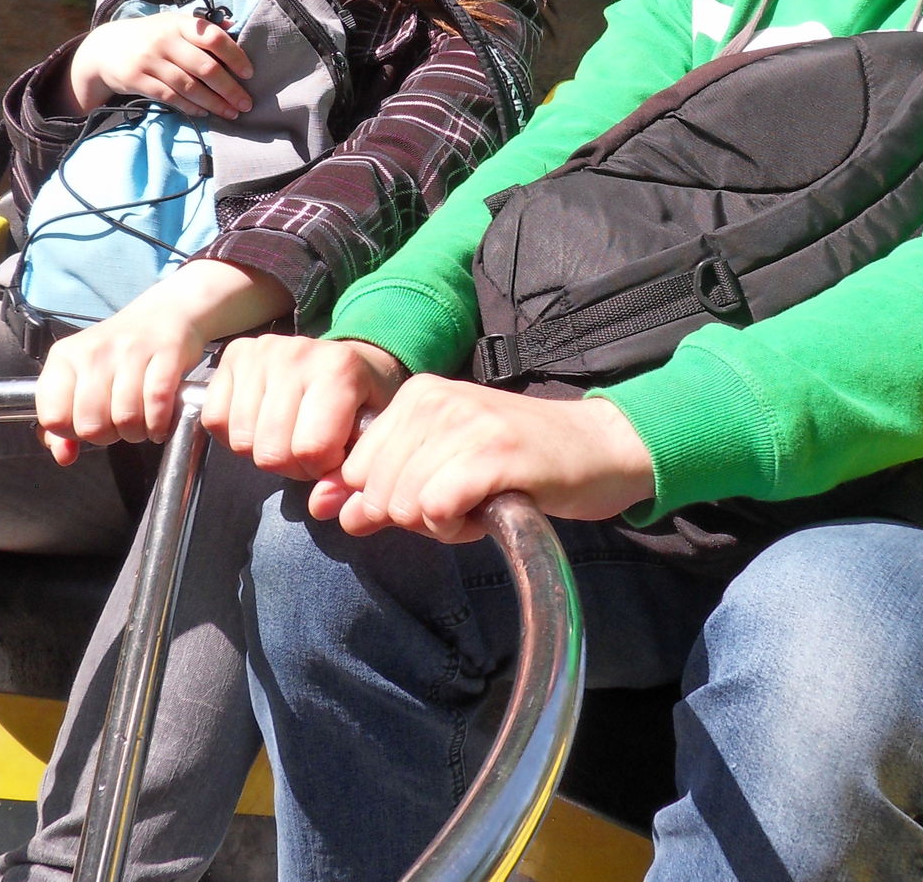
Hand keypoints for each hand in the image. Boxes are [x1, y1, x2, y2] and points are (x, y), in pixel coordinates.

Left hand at [35, 260, 292, 464]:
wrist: (165, 314)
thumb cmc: (119, 355)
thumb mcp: (81, 380)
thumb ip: (64, 421)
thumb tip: (64, 456)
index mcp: (64, 357)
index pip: (53, 417)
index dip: (71, 433)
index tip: (87, 425)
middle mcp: (94, 351)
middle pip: (91, 424)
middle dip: (108, 437)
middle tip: (118, 426)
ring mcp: (130, 350)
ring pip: (126, 418)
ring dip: (137, 433)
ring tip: (141, 425)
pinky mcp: (165, 352)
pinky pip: (157, 404)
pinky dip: (159, 425)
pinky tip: (160, 424)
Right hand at [67, 12, 253, 117]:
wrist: (105, 48)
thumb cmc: (152, 37)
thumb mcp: (173, 24)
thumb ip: (202, 28)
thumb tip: (234, 26)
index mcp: (179, 23)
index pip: (213, 37)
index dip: (235, 55)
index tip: (249, 73)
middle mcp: (164, 40)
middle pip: (205, 67)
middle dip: (230, 88)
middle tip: (247, 103)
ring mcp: (148, 60)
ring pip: (189, 86)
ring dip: (214, 103)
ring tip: (231, 113)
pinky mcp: (136, 80)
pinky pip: (169, 97)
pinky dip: (190, 107)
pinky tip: (204, 112)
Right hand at [201, 336, 405, 480]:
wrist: (348, 360)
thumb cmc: (363, 401)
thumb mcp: (372, 437)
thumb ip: (351, 477)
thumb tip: (320, 506)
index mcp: (340, 369)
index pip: (311, 448)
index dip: (320, 468)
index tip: (332, 456)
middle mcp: (297, 354)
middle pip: (271, 451)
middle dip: (291, 465)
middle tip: (308, 449)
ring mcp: (260, 352)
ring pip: (242, 440)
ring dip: (263, 451)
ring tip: (287, 435)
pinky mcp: (232, 355)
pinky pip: (215, 419)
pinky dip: (233, 434)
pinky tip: (260, 424)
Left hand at [313, 376, 655, 543]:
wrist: (597, 449)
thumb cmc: (515, 464)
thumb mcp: (440, 467)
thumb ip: (379, 486)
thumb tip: (325, 508)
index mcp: (415, 395)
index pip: (354, 469)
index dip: (388, 499)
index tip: (436, 492)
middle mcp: (435, 399)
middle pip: (376, 490)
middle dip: (413, 514)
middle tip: (463, 500)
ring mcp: (465, 423)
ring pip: (403, 502)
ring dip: (441, 522)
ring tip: (480, 502)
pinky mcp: (494, 454)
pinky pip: (437, 509)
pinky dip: (459, 526)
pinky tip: (488, 511)